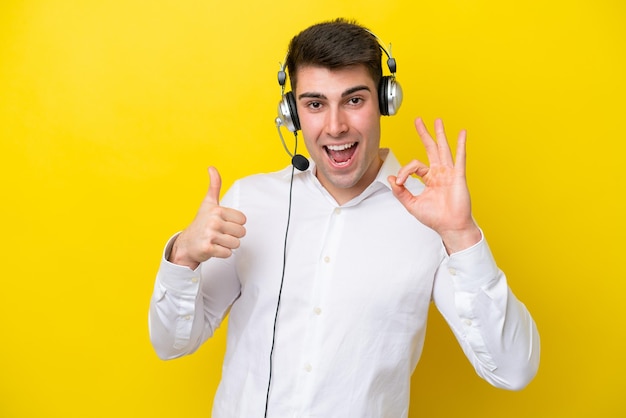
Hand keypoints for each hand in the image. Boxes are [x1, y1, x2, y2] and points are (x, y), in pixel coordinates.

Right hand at [169, 166, 246, 268]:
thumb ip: (214, 186)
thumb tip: (211, 168)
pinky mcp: (208, 248)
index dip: (235, 223)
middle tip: (220, 234)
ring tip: (217, 241)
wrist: (186, 244)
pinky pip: (228, 253)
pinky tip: (213, 248)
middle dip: (233, 235)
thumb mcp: (208, 203)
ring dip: (228, 245)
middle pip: (241, 232)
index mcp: (217, 210)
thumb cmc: (200, 223)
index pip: (243, 220)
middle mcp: (213, 221)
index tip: (223, 223)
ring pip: (236, 244)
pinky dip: (222, 253)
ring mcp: (210, 235)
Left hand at [388, 118, 480, 252]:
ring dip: (440, 134)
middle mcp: (440, 173)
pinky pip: (459, 158)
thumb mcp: (412, 204)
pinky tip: (461, 133)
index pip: (414, 166)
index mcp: (430, 178)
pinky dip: (460, 145)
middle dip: (424, 134)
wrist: (450, 227)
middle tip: (418, 121)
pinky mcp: (458, 176)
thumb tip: (391, 179)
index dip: (404, 171)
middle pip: (430, 148)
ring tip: (437, 120)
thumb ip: (401, 192)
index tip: (400, 182)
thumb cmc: (435, 218)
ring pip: (443, 149)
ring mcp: (449, 173)